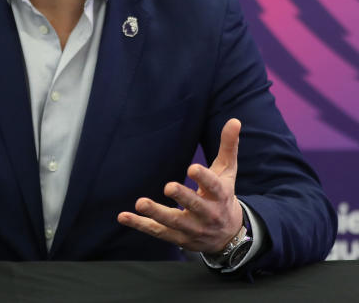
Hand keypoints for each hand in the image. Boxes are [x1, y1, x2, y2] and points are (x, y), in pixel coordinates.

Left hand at [117, 118, 243, 253]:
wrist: (229, 236)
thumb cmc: (224, 196)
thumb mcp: (228, 172)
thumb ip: (228, 146)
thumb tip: (235, 120)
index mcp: (220, 196)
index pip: (214, 187)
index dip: (204, 178)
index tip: (192, 168)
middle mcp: (208, 214)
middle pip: (195, 206)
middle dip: (183, 197)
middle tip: (168, 186)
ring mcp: (193, 229)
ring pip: (174, 222)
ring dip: (156, 213)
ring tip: (140, 203)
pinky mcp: (178, 238)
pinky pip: (158, 231)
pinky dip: (141, 225)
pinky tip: (124, 216)